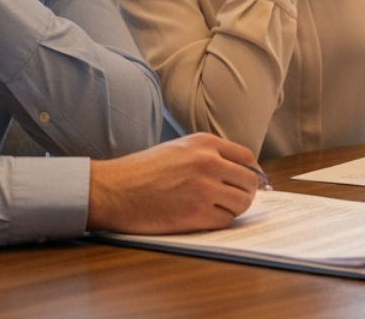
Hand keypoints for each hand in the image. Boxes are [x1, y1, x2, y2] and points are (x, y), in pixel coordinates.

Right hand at [87, 133, 262, 233]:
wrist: (112, 190)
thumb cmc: (140, 171)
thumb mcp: (179, 149)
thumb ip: (208, 155)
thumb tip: (237, 170)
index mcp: (205, 143)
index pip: (248, 158)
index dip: (252, 172)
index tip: (249, 182)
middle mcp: (209, 162)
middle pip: (250, 181)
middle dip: (247, 192)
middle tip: (235, 199)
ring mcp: (204, 189)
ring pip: (242, 202)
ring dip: (234, 208)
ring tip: (218, 209)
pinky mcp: (195, 214)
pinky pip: (225, 220)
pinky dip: (220, 221)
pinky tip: (205, 218)